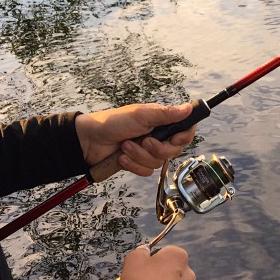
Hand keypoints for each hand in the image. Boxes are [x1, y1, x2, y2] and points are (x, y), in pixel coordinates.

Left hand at [75, 102, 196, 175]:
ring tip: (125, 146)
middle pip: (174, 150)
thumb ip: (166, 113)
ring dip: (139, 155)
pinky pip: (146, 172)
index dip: (184, 137)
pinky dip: (133, 165)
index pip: (185, 130)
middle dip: (157, 149)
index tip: (175, 138)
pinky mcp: (138, 163)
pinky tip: (121, 157)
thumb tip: (189, 107)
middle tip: (144, 140)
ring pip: (158, 162)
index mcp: (160, 121)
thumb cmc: (113, 122)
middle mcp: (157, 136)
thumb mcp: (141, 115)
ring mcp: (147, 151)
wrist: (89, 140)